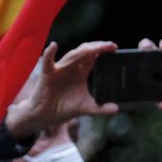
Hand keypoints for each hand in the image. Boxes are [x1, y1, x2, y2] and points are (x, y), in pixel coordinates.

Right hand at [5, 41, 119, 137]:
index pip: (94, 57)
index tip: (115, 48)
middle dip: (98, 47)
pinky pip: (47, 62)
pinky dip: (49, 53)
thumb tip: (116, 109)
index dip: (104, 51)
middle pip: (86, 52)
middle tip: (111, 45)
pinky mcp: (47, 74)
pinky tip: (53, 46)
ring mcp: (59, 69)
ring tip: (97, 47)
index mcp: (81, 72)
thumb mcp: (85, 108)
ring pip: (72, 55)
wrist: (45, 116)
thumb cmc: (63, 108)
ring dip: (84, 50)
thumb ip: (100, 108)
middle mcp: (71, 67)